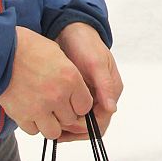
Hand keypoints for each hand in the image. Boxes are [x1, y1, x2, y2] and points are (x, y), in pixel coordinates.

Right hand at [0, 27, 93, 139]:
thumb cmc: (27, 47)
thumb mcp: (57, 54)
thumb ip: (69, 75)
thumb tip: (74, 90)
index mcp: (70, 79)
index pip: (85, 106)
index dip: (79, 104)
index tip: (72, 101)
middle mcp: (57, 96)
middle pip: (70, 119)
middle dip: (64, 114)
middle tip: (55, 105)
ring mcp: (39, 108)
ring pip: (54, 131)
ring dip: (50, 124)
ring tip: (44, 113)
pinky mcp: (21, 116)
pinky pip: (33, 131)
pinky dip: (33, 125)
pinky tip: (30, 113)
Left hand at [55, 21, 122, 139]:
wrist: (71, 29)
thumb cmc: (85, 43)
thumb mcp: (95, 64)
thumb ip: (104, 86)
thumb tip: (112, 108)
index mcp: (111, 91)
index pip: (101, 122)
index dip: (84, 128)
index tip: (66, 125)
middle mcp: (102, 97)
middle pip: (91, 127)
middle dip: (73, 131)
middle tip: (54, 130)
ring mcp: (89, 95)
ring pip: (80, 122)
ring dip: (66, 127)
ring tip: (49, 126)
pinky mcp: (76, 93)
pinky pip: (71, 112)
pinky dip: (61, 117)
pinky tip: (49, 117)